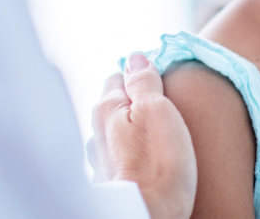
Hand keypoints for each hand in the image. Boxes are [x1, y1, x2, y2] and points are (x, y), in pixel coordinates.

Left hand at [88, 53, 195, 218]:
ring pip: (117, 131)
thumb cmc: (157, 167)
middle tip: (163, 106)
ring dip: (134, 129)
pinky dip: (133, 152)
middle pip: (116, 104)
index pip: (119, 76)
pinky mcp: (111, 182)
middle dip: (136, 102)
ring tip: (157, 136)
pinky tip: (147, 160)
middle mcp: (96, 132)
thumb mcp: (158, 111)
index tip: (161, 83)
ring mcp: (101, 160)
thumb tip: (136, 57)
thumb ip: (145, 82)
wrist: (147, 218)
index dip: (141, 76)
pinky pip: (121, 156)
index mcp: (107, 109)